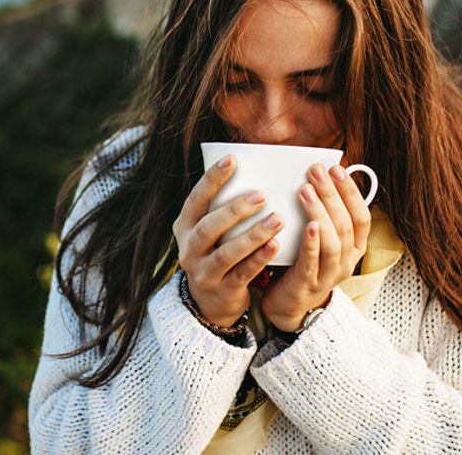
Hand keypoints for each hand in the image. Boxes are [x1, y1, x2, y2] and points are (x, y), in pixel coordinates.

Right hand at [173, 154, 285, 326]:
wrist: (210, 303)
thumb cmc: (216, 253)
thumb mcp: (209, 232)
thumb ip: (221, 209)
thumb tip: (252, 170)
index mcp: (184, 227)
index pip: (196, 200)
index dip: (212, 180)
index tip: (232, 159)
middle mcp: (188, 249)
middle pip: (209, 227)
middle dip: (235, 210)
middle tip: (261, 195)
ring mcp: (203, 272)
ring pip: (227, 252)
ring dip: (253, 235)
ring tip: (276, 218)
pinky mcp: (222, 290)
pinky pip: (242, 273)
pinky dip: (259, 258)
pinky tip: (275, 245)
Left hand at [261, 161, 371, 331]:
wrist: (289, 304)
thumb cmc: (303, 262)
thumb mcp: (320, 238)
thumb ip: (323, 214)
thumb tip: (318, 177)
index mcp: (354, 248)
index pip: (362, 217)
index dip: (351, 192)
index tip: (337, 168)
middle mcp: (347, 261)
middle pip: (345, 224)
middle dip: (332, 194)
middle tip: (316, 171)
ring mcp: (329, 275)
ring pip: (333, 241)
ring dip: (321, 212)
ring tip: (306, 190)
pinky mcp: (308, 284)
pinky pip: (313, 261)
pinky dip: (312, 242)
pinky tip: (308, 225)